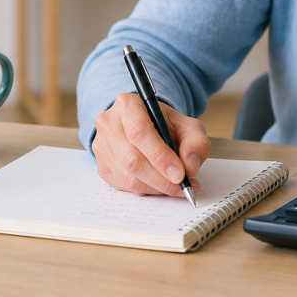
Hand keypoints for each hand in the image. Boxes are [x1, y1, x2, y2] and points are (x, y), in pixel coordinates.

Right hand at [93, 92, 211, 197]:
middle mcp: (109, 124)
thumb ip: (195, 143)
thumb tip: (190, 167)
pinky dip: (147, 190)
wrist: (147, 126)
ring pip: (129, 177)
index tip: (180, 174)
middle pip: (133, 159)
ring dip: (157, 188)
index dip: (160, 156)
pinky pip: (124, 186)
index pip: (140, 132)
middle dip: (162, 179)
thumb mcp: (187, 126)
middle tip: (183, 186)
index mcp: (128, 105)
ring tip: (176, 186)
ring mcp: (102, 146)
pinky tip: (160, 184)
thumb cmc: (165, 125)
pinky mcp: (102, 166)